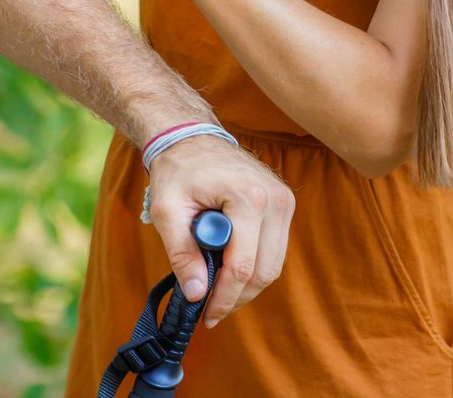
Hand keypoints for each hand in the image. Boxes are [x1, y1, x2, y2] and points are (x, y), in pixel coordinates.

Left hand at [146, 134, 293, 324]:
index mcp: (248, 197)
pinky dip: (254, 267)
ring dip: (247, 285)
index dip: (225, 297)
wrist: (192, 136)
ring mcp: (284, 201)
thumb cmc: (177, 170)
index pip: (243, 265)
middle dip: (237, 296)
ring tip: (218, 293)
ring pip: (274, 265)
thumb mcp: (167, 211)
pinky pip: (274, 250)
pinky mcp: (284, 205)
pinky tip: (229, 271)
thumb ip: (181, 253)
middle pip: (264, 271)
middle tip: (211, 310)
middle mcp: (275, 199)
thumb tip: (197, 294)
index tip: (206, 315)